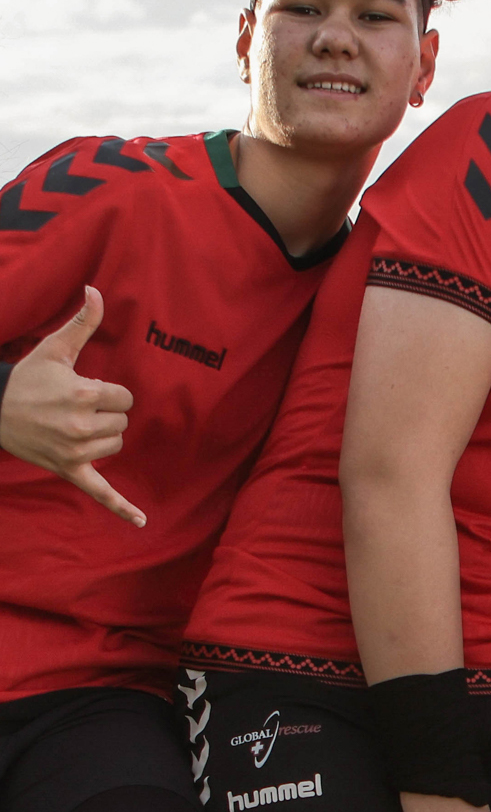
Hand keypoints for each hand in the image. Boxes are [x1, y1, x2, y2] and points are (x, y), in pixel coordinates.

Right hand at [0, 288, 143, 526]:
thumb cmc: (28, 379)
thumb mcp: (55, 349)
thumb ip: (83, 322)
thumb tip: (96, 289)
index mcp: (82, 395)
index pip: (126, 398)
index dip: (111, 392)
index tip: (87, 389)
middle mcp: (80, 426)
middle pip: (123, 422)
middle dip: (107, 413)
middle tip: (76, 408)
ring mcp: (74, 452)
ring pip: (116, 445)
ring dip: (104, 436)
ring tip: (75, 425)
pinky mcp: (69, 471)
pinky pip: (100, 493)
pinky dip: (121, 508)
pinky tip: (142, 522)